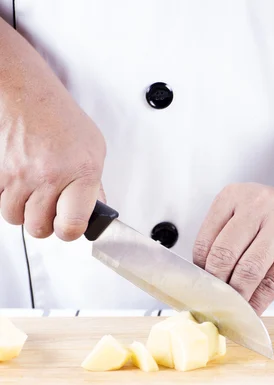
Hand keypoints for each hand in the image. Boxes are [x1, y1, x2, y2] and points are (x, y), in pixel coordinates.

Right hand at [0, 20, 105, 240]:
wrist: (28, 93)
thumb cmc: (62, 120)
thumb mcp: (94, 151)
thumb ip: (94, 187)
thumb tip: (95, 214)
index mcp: (80, 174)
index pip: (71, 226)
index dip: (68, 231)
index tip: (67, 226)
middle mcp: (48, 176)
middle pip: (38, 228)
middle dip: (43, 222)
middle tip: (49, 206)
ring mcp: (20, 174)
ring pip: (14, 217)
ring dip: (23, 210)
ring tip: (33, 191)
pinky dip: (6, 197)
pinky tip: (18, 182)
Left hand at [193, 183, 273, 313]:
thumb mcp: (245, 217)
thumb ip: (224, 241)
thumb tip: (204, 283)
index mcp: (234, 196)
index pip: (206, 241)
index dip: (199, 272)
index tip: (200, 289)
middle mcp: (258, 206)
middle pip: (224, 255)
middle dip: (216, 286)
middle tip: (213, 303)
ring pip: (248, 271)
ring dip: (237, 297)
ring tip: (232, 310)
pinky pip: (272, 284)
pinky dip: (258, 302)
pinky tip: (252, 311)